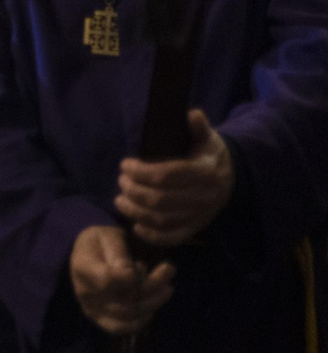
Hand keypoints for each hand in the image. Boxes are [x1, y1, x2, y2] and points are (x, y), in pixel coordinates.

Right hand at [70, 224, 174, 334]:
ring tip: (167, 287)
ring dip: (154, 302)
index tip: (144, 264)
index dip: (132, 276)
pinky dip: (140, 321)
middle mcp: (85, 293)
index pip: (110, 280)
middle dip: (154, 286)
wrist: (84, 253)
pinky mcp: (98, 318)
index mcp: (84, 268)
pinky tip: (153, 309)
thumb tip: (131, 275)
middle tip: (170, 269)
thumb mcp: (109, 236)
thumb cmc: (100, 241)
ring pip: (128, 315)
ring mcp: (91, 308)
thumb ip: (119, 253)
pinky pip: (120, 328)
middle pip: (125, 299)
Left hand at [114, 110, 233, 247]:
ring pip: (163, 220)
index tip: (125, 164)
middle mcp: (204, 196)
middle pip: (161, 200)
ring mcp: (200, 215)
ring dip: (136, 212)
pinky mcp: (196, 228)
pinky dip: (152, 236)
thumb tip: (192, 115)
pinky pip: (173, 238)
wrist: (231, 179)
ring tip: (120, 200)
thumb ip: (199, 127)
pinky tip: (136, 225)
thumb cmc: (209, 154)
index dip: (142, 171)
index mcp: (206, 172)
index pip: (168, 175)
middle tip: (121, 181)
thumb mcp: (207, 137)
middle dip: (134, 191)